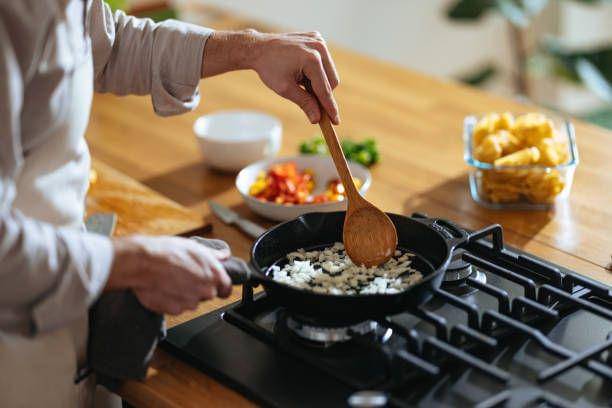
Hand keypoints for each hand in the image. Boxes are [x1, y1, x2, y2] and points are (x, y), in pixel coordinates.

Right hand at [106, 236, 231, 314]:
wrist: (143, 263)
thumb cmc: (167, 252)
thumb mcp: (194, 247)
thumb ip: (213, 255)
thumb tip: (224, 255)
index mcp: (214, 274)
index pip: (226, 289)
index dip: (220, 287)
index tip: (213, 285)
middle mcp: (206, 291)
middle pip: (208, 295)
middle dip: (199, 289)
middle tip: (185, 277)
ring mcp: (191, 303)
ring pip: (191, 302)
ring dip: (184, 295)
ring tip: (171, 280)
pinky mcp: (175, 310)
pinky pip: (177, 308)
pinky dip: (172, 301)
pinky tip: (164, 288)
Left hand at [201, 30, 339, 124]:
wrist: (259, 48)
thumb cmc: (269, 68)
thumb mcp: (285, 89)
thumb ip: (304, 103)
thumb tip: (317, 119)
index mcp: (312, 59)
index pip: (325, 89)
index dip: (329, 107)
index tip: (336, 121)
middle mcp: (319, 47)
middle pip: (332, 81)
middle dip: (322, 93)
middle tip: (306, 96)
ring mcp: (319, 40)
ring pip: (330, 72)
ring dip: (319, 81)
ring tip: (300, 80)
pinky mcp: (317, 38)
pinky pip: (324, 62)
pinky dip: (316, 70)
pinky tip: (301, 70)